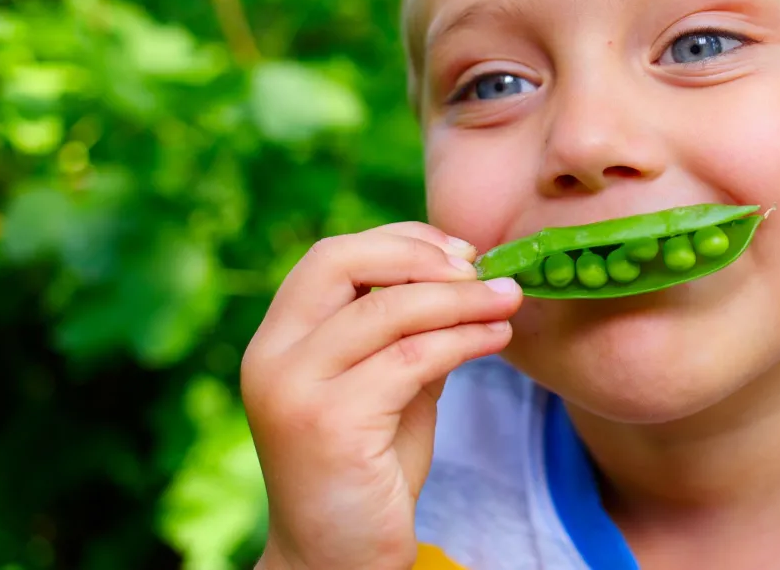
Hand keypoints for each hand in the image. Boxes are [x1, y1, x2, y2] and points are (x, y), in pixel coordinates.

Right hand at [241, 222, 522, 569]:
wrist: (338, 560)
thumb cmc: (367, 472)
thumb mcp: (385, 385)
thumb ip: (406, 333)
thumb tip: (467, 277)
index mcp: (276, 340)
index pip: (330, 257)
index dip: (398, 241)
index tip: (460, 252)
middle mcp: (271, 357)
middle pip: (341, 262)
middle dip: (420, 255)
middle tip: (481, 271)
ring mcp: (294, 389)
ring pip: (389, 310)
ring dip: (461, 298)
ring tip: (508, 301)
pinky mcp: (330, 423)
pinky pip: (411, 359)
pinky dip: (462, 339)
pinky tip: (495, 338)